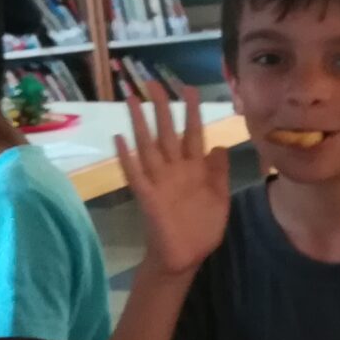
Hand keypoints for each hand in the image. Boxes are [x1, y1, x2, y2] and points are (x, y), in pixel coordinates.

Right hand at [116, 78, 229, 279]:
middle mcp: (175, 169)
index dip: (191, 112)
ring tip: (131, 100)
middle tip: (153, 82)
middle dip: (161, 107)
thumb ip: (219, 173)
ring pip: (148, 146)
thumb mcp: (220, 198)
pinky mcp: (147, 197)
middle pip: (167, 132)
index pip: (192, 133)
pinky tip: (119, 139)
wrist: (187, 257)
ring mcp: (159, 181)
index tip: (189, 89)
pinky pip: (135, 174)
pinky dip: (127, 157)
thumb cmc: (203, 228)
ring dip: (140, 124)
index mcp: (195, 169)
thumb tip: (220, 145)